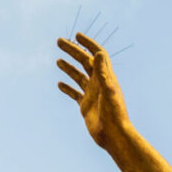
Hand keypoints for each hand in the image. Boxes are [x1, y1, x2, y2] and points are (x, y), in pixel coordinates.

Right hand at [56, 32, 131, 150]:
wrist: (114, 136)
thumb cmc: (114, 115)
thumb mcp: (108, 91)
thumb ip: (104, 73)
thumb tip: (99, 53)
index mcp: (106, 78)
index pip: (97, 55)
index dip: (88, 44)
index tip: (77, 35)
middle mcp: (99, 84)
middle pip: (85, 62)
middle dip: (73, 51)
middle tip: (59, 41)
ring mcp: (92, 94)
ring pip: (78, 76)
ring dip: (69, 67)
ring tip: (58, 59)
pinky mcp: (86, 105)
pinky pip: (75, 93)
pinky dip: (67, 87)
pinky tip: (59, 84)